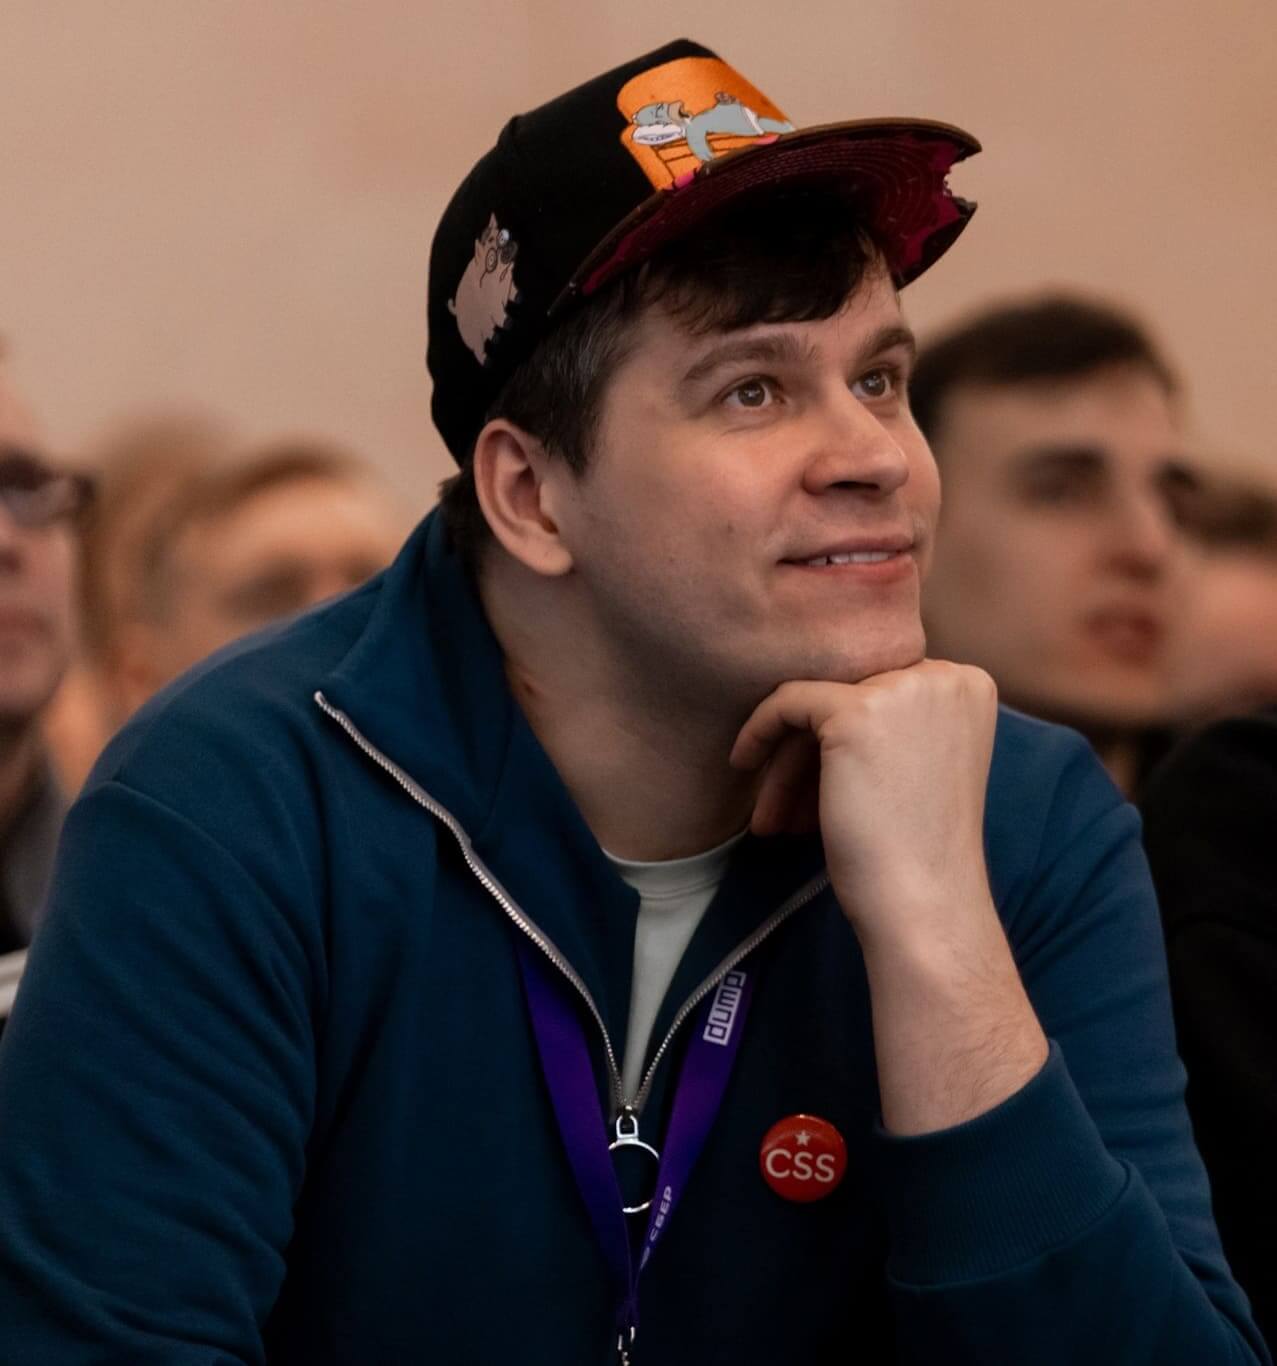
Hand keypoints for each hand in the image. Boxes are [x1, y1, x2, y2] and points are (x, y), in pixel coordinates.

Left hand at [729, 659, 997, 949]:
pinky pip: (788, 701)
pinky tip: (744, 764)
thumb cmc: (917, 851)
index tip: (819, 786)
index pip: (882, 687)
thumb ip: (892, 722)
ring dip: (789, 760)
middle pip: (848, 691)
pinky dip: (759, 730)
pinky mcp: (857, 710)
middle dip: (812, 751)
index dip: (843, 737)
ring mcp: (903, 688)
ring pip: (816, 701)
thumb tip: (820, 697)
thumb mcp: (918, 763)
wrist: (925, 904)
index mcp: (967, 685)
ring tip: (773, 816)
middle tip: (790, 807)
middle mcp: (943, 675)